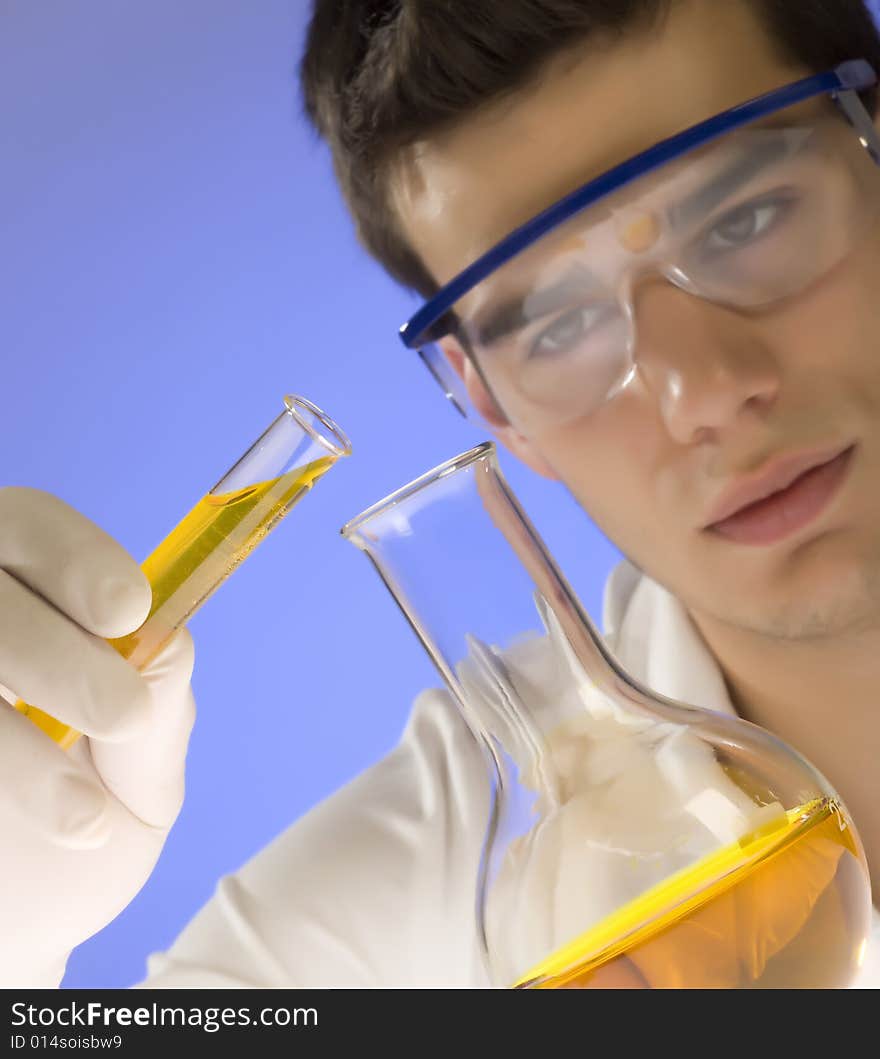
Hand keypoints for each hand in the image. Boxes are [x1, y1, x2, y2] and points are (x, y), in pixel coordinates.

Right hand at [0, 487, 195, 986]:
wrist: (7, 940)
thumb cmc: (75, 848)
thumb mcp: (141, 786)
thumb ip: (159, 711)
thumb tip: (168, 640)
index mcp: (25, 605)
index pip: (32, 528)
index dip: (76, 557)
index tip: (128, 612)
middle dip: (55, 651)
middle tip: (120, 718)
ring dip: (14, 739)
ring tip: (86, 816)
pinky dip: (0, 768)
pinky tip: (27, 827)